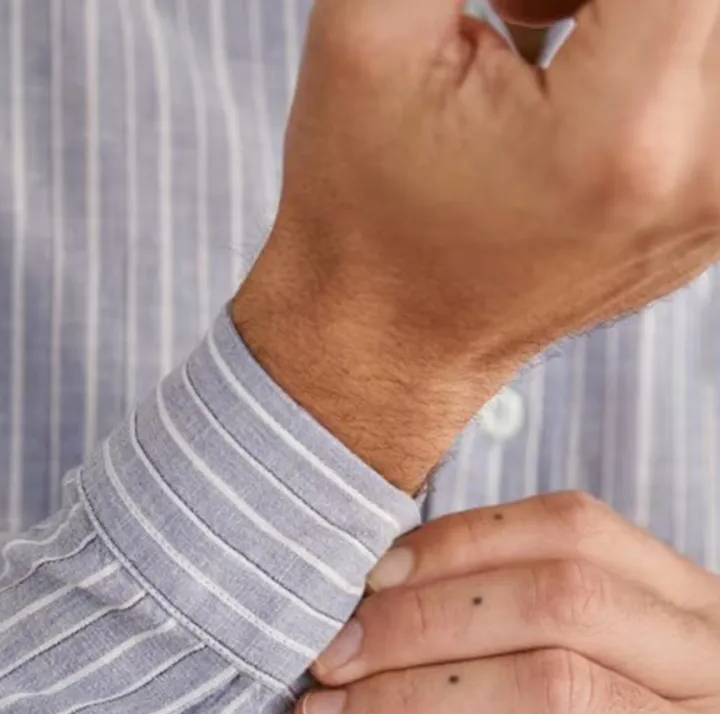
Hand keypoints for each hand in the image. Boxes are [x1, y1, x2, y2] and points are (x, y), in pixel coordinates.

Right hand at [232, 0, 719, 489]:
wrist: (390, 345)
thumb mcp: (375, 27)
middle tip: (521, 6)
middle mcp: (712, 172)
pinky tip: (581, 62)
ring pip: (711, 18)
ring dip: (641, 2)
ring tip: (539, 23)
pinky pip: (713, 63)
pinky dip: (660, 33)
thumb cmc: (364, 200)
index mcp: (622, 135)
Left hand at [294, 492, 719, 713]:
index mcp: (696, 640)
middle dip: (417, 620)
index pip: (580, 534)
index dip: (460, 545)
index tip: (368, 581)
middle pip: (561, 596)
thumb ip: (489, 698)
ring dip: (406, 699)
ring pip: (546, 687)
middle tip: (326, 661)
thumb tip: (365, 639)